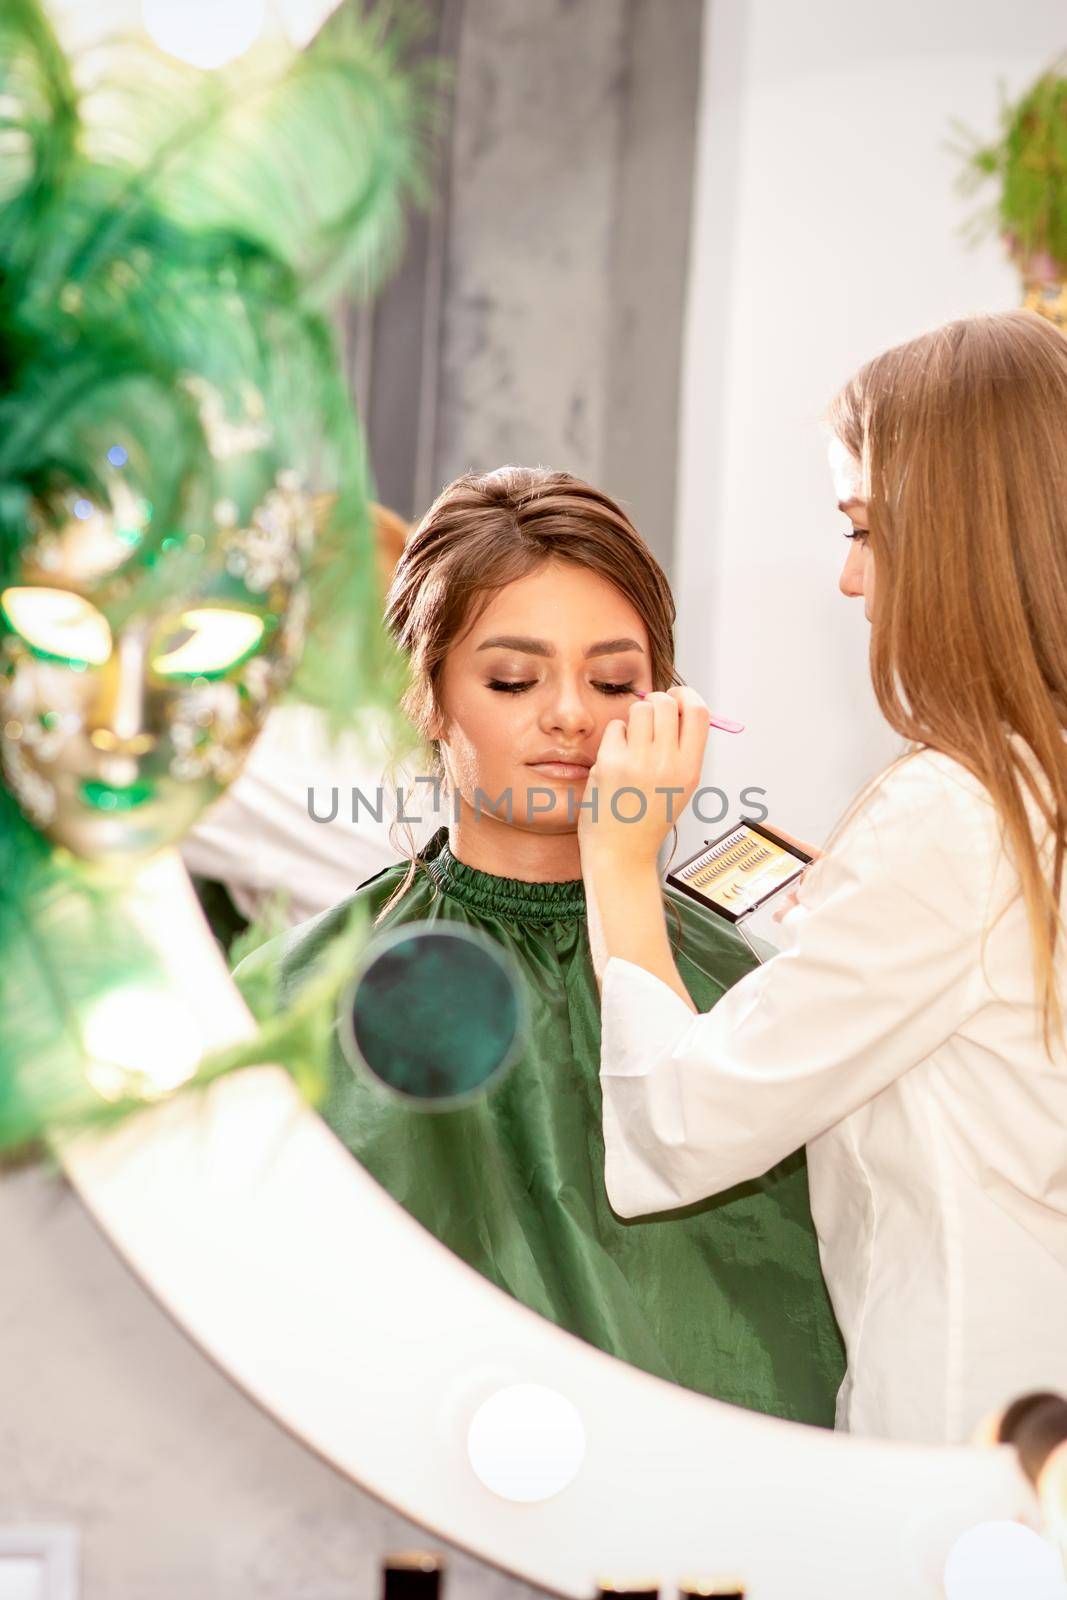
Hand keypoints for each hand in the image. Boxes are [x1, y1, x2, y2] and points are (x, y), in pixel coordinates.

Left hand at [580, 686, 709, 864]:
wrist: (622, 854)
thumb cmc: (648, 820)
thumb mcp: (681, 787)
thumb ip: (683, 749)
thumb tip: (678, 706)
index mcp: (690, 769)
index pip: (699, 711)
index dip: (687, 696)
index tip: (677, 698)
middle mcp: (667, 763)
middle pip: (667, 702)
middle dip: (656, 702)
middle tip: (649, 717)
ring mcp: (638, 762)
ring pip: (639, 708)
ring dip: (634, 718)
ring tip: (632, 741)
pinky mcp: (610, 763)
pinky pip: (615, 727)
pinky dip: (615, 736)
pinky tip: (616, 758)